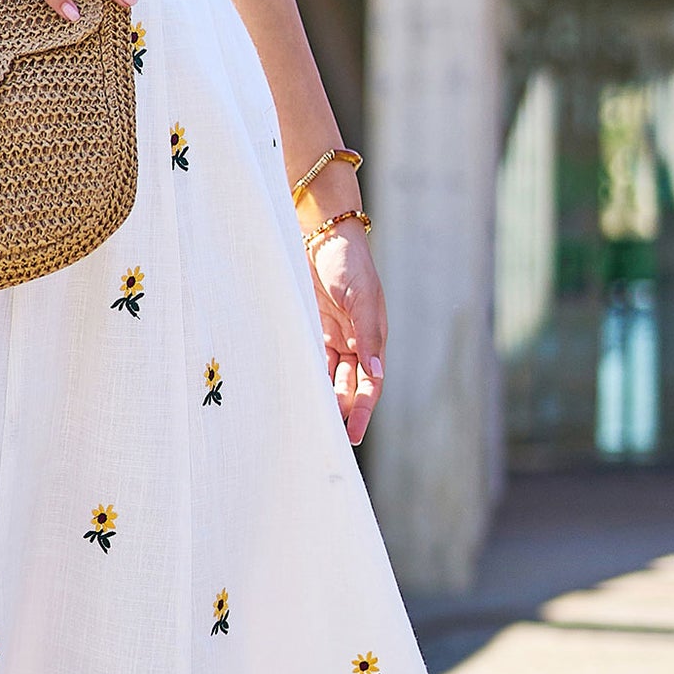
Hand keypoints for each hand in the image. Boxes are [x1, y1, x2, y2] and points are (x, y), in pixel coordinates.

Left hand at [306, 217, 385, 442]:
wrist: (323, 237)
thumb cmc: (350, 264)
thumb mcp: (363, 298)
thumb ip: (369, 336)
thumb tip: (377, 374)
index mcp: (372, 339)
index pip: (370, 383)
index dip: (363, 410)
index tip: (354, 434)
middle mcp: (353, 343)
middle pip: (349, 386)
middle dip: (341, 411)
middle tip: (326, 436)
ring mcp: (332, 337)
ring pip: (328, 377)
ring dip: (322, 397)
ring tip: (309, 420)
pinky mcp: (310, 328)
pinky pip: (309, 358)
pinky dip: (305, 375)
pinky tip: (295, 391)